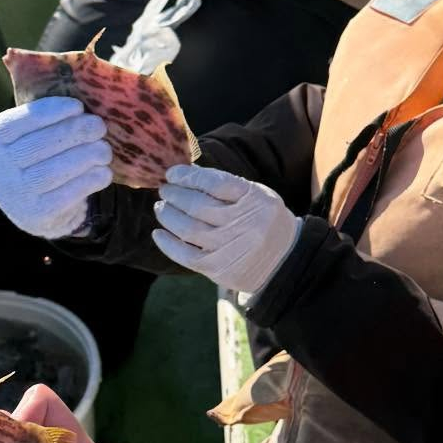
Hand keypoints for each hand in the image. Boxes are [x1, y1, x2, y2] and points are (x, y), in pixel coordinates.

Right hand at [0, 97, 111, 238]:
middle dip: (74, 133)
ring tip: (104, 149)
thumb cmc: (35, 159)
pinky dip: (90, 180)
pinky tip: (104, 172)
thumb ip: (42, 117)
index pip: (17, 122)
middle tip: (98, 126)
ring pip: (54, 171)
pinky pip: (67, 194)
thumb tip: (81, 89)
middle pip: (39, 146)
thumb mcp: (27, 137)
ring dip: (86, 156)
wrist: (34, 210)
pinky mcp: (36, 216)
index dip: (49, 112)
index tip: (78, 106)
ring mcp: (14, 195)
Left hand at [152, 164, 299, 294]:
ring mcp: (230, 248)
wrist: (284, 262)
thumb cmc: (264, 221)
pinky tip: (158, 233)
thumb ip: (226, 185)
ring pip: (188, 229)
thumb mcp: (257, 196)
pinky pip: (185, 255)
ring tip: (161, 207)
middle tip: (165, 190)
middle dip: (175, 194)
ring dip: (168, 215)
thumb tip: (187, 174)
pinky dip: (167, 244)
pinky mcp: (219, 268)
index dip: (189, 176)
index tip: (172, 173)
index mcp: (255, 200)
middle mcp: (243, 224)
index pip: (215, 182)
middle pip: (198, 205)